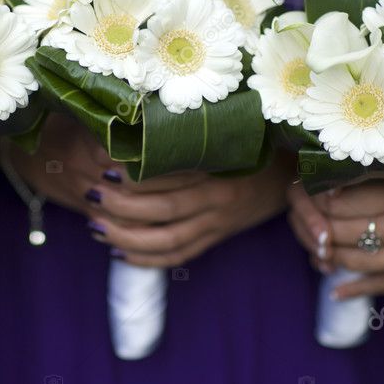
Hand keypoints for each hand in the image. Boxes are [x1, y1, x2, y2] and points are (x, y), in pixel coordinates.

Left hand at [9, 115, 290, 266]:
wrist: (292, 174)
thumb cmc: (252, 144)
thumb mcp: (225, 133)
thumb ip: (188, 133)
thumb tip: (136, 124)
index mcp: (217, 166)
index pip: (169, 174)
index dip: (133, 175)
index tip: (102, 166)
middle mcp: (218, 197)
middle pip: (163, 209)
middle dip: (122, 207)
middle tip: (91, 197)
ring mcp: (218, 222)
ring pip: (167, 240)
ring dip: (128, 238)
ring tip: (96, 228)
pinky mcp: (217, 238)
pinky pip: (180, 256)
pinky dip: (148, 259)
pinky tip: (120, 253)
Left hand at [287, 174, 383, 298]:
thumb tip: (351, 178)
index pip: (342, 197)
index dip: (315, 195)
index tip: (302, 188)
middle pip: (340, 228)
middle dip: (310, 224)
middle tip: (298, 217)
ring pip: (353, 259)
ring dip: (326, 255)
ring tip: (311, 247)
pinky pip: (382, 286)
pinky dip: (354, 288)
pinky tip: (335, 288)